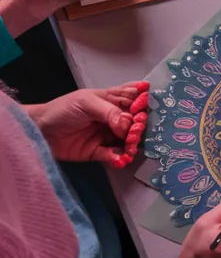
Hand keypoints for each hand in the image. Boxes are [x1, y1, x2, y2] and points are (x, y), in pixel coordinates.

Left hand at [27, 83, 142, 164]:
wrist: (39, 131)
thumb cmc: (63, 110)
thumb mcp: (86, 103)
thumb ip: (109, 111)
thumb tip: (128, 123)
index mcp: (110, 99)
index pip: (133, 99)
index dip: (141, 104)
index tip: (144, 111)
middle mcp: (112, 117)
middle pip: (134, 121)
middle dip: (138, 126)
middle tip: (135, 132)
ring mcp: (105, 135)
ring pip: (127, 140)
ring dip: (132, 144)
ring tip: (130, 147)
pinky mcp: (97, 152)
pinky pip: (114, 156)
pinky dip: (120, 158)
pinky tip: (121, 158)